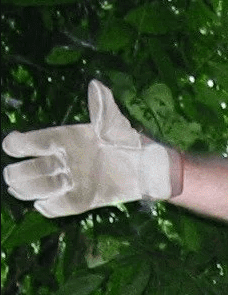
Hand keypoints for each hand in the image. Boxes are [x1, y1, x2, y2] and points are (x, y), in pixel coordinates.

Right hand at [2, 80, 174, 217]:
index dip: (19, 144)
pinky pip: (61, 206)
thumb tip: (96, 87)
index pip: (33, 141)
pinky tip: (44, 204)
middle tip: (14, 176)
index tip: (13, 146)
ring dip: (30, 190)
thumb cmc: (128, 141)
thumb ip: (103, 107)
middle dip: (19, 172)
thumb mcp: (115, 123)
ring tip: (23, 190)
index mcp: (64, 139)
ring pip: (40, 188)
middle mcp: (63, 161)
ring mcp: (72, 181)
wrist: (147, 167)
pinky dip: (50, 208)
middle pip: (30, 168)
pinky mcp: (84, 200)